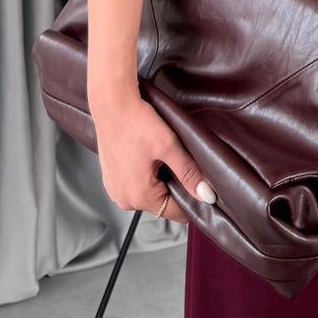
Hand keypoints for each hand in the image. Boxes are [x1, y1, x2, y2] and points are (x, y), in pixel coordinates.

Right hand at [93, 89, 216, 224]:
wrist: (112, 105)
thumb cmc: (137, 123)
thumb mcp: (169, 147)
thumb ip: (189, 173)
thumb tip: (206, 195)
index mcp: (139, 196)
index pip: (175, 212)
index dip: (192, 201)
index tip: (202, 189)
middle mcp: (124, 199)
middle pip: (161, 203)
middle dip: (175, 187)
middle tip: (179, 162)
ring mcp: (115, 190)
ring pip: (149, 194)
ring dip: (160, 180)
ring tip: (161, 156)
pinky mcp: (111, 180)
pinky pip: (135, 185)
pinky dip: (146, 175)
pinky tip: (147, 156)